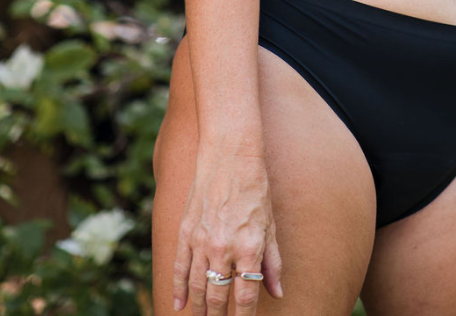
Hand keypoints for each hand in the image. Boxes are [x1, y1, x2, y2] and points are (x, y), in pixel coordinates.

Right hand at [172, 151, 283, 314]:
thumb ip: (272, 262)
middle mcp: (224, 248)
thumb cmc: (255, 188)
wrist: (229, 156)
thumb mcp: (270, 225)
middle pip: (218, 297)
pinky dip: (179, 290)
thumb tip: (277, 291)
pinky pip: (179, 268)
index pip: (245, 296)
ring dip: (200, 309)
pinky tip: (180, 306)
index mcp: (249, 247)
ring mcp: (201, 241)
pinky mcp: (186, 232)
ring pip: (198, 287)